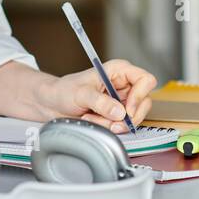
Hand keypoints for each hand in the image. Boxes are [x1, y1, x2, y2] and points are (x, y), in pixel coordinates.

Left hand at [35, 59, 158, 132]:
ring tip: (92, 117)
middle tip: (109, 121)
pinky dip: (108, 127)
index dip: (140, 96)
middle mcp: (124, 85)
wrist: (52, 103)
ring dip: (112, 123)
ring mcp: (121, 101)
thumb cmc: (64, 90)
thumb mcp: (81, 94)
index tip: (127, 109)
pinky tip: (94, 121)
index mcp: (119, 71)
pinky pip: (122, 125)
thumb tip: (120, 113)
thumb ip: (100, 102)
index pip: (146, 80)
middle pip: (144, 103)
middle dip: (125, 117)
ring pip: (132, 118)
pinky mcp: (116, 114)